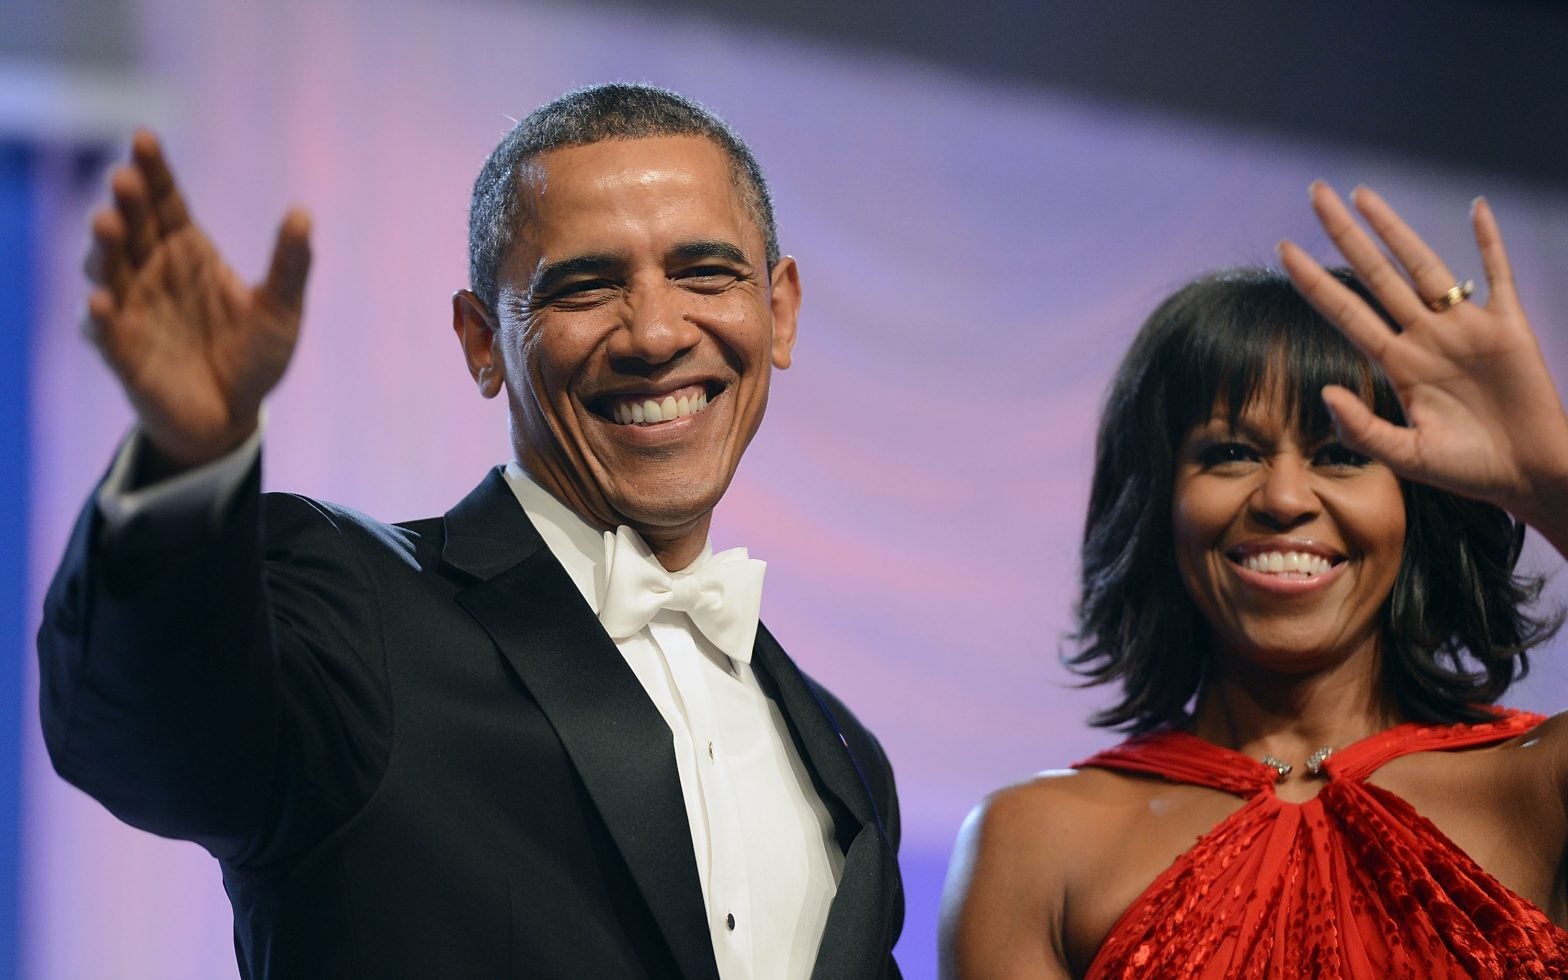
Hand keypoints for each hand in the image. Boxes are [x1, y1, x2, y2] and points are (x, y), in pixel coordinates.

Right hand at [84, 130, 311, 472]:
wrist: (234, 416)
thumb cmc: (256, 356)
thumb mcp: (283, 309)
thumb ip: (291, 265)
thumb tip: (302, 214)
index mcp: (188, 251)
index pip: (164, 201)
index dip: (152, 169)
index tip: (144, 138)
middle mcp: (152, 271)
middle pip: (132, 225)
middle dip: (125, 200)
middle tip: (126, 178)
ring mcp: (132, 308)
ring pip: (105, 267)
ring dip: (103, 245)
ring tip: (108, 224)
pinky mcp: (121, 351)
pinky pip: (102, 330)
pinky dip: (99, 315)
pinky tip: (103, 302)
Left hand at [1279, 182, 1567, 539]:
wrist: (1528, 476)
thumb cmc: (1468, 470)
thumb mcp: (1405, 457)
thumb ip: (1362, 428)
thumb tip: (1326, 390)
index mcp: (1396, 364)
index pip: (1344, 311)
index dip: (1314, 281)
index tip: (1282, 249)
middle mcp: (1424, 337)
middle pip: (1374, 274)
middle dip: (1344, 235)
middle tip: (1315, 193)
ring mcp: (1464, 328)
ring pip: (1423, 266)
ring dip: (1395, 230)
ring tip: (1364, 195)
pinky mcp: (1509, 328)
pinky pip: (1499, 276)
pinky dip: (1490, 242)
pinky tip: (1476, 208)